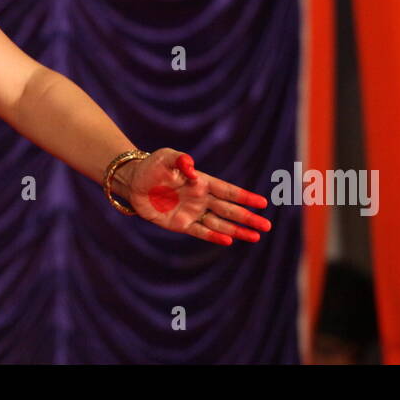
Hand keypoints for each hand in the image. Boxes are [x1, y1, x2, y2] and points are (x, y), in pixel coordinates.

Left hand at [121, 149, 271, 245]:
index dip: (244, 197)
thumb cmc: (152, 167)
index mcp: (202, 182)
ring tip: (256, 236)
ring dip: (237, 230)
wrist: (133, 183)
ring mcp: (192, 212)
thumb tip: (191, 168)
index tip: (262, 203)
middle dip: (247, 217)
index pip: (227, 191)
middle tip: (266, 226)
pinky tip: (228, 240)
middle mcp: (201, 198)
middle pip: (229, 210)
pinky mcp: (180, 224)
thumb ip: (179, 161)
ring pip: (220, 223)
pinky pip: (201, 231)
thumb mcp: (165, 158)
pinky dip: (214, 236)